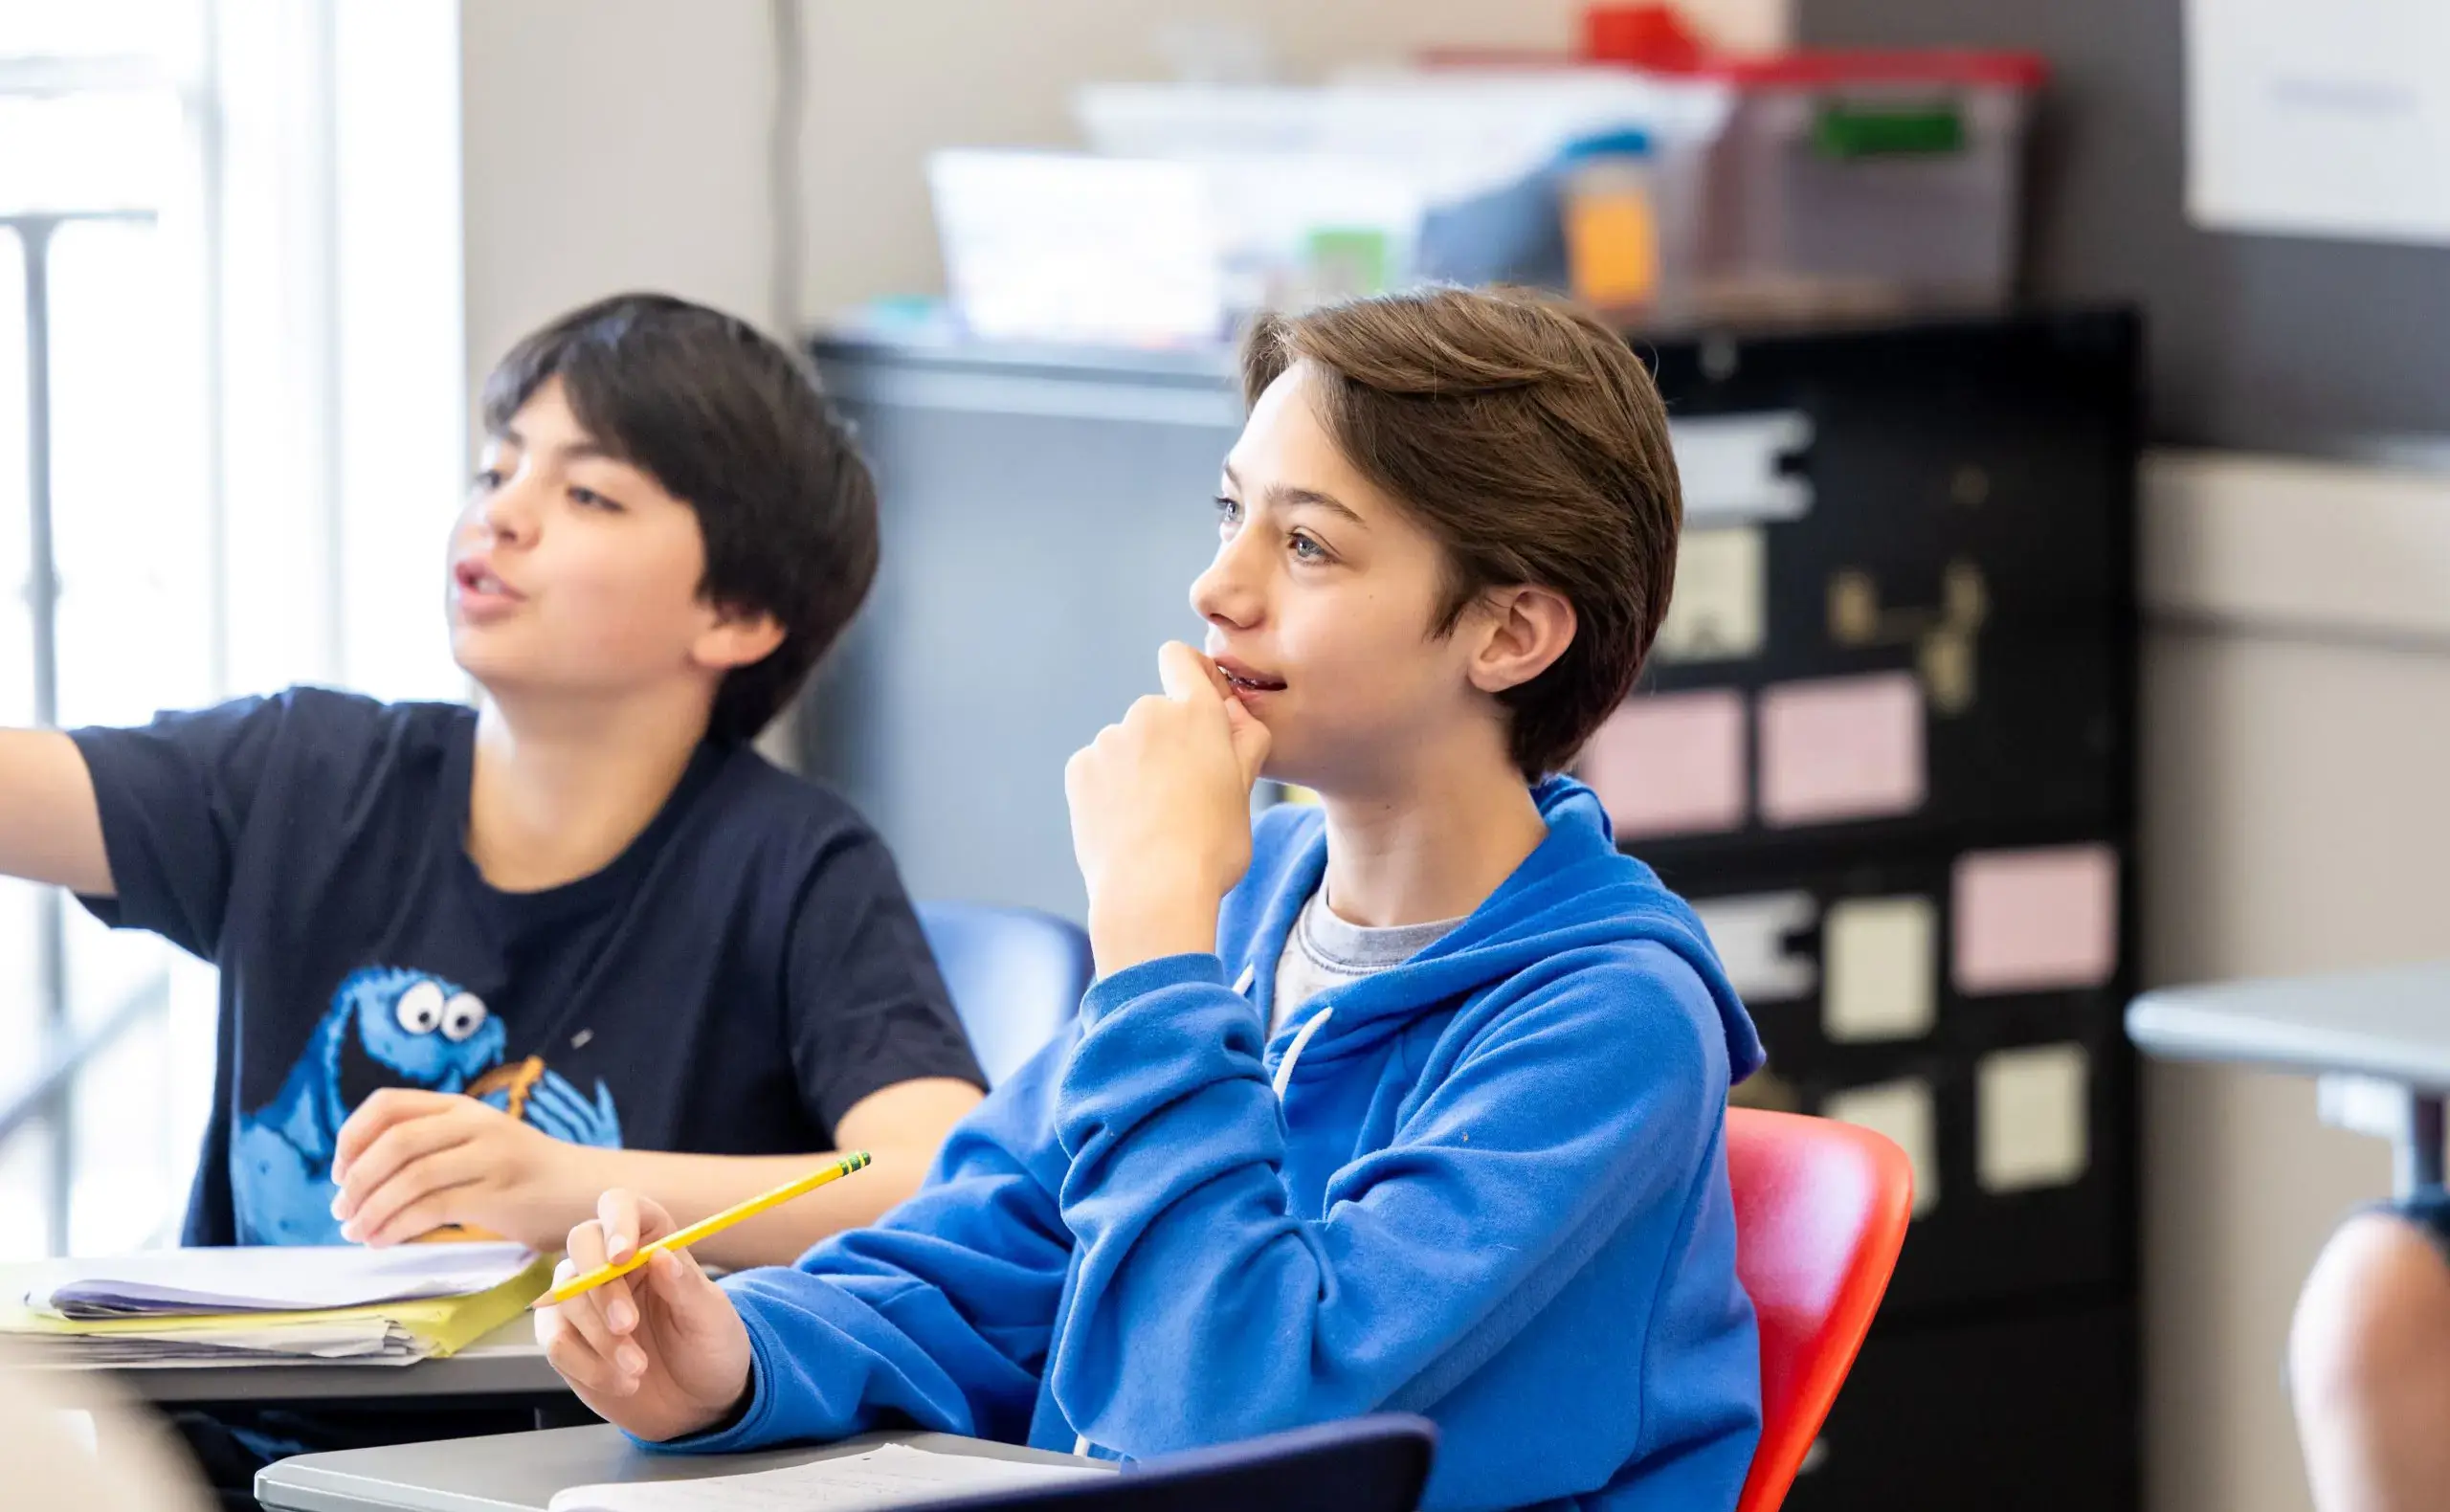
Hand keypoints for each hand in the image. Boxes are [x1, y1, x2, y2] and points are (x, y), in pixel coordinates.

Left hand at [330, 1089, 597, 1247]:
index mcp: (461, 1107)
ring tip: (357, 1233)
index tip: (339, 1172)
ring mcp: (489, 1156)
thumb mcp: (478, 1144)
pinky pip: (432, 1208)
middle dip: (356, 1181)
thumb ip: (433, 1146)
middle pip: (393, 1142)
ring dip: (371, 1210)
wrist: (588, 1190)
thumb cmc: (525, 1176)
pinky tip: (383, 1242)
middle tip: (341, 1212)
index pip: (388, 1104)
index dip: (351, 1136)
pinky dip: (396, 1228)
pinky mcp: (499, 1193)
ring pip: (409, 1177)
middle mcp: (474, 1123)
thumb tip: (362, 1174)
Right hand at [536, 1189, 754, 1441]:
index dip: (617, 1222)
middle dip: (602, 1287)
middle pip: (582, 1244)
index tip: (622, 1256)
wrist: (695, 1402)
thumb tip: (660, 1254)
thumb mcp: (710, 1318)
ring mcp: (583, 1298)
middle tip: (627, 1326)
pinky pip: (555, 1340)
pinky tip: (622, 1383)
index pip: (620, 1205)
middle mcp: (610, 1261)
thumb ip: (685, 1287)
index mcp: (651, 1239)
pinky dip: (587, 1365)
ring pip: (566, 1297)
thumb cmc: (709, 1346)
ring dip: (600, 1338)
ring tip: (638, 1369)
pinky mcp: (565, 1336)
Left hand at [1063, 642, 1271, 973]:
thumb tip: (1232, 712)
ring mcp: (1109, 739)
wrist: (1153, 893)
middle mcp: (1149, 712)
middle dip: (1167, 743)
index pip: (1180, 659)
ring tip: (1153, 822)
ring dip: (1137, 769)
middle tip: (1183, 797)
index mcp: (1198, 713)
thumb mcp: (1247, 791)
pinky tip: (1125, 826)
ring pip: (1126, 746)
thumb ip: (1245, 740)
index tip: (1195, 710)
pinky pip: (1098, 769)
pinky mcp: (1080, 767)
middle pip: (1157, 715)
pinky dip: (1109, 790)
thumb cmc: (1213, 848)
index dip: (1188, 677)